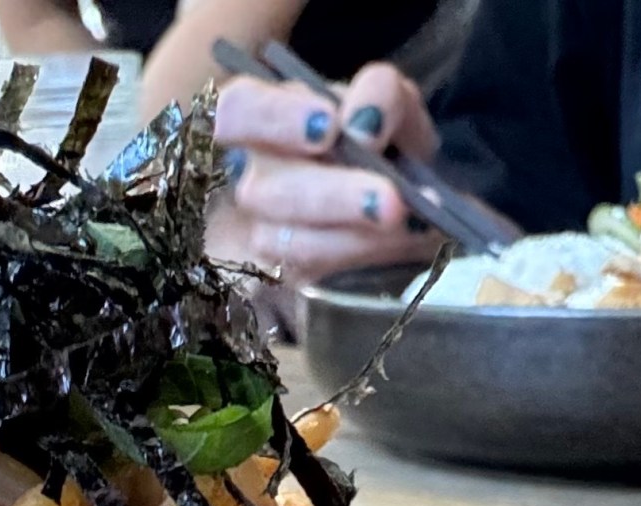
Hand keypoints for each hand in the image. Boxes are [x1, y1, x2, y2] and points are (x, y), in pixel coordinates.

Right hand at [210, 65, 441, 285]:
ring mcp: (264, 232)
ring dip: (351, 236)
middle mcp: (255, 176)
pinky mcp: (286, 275)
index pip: (235, 111)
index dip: (272, 119)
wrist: (405, 193)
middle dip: (331, 196)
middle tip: (390, 200)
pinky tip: (402, 238)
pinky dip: (362, 254)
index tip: (328, 128)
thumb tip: (364, 124)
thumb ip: (379, 95)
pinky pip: (311, 274)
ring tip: (404, 220)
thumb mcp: (391, 100)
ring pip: (285, 243)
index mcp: (264, 119)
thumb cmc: (383, 137)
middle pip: (262, 191)